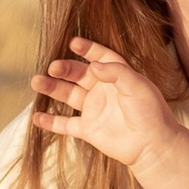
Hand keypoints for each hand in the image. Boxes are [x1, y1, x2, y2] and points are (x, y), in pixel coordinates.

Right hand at [33, 36, 182, 179]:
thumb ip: (117, 72)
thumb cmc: (150, 113)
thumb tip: (93, 65)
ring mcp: (94, 110)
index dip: (88, 49)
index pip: (101, 57)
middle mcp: (103, 90)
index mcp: (118, 76)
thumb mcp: (138, 86)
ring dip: (52, 88)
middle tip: (53, 67)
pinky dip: (50, 122)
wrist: (152, 145)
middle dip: (64, 68)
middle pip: (79, 74)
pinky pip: (65, 124)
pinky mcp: (88, 129)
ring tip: (36, 82)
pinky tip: (36, 116)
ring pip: (68, 95)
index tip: (73, 43)